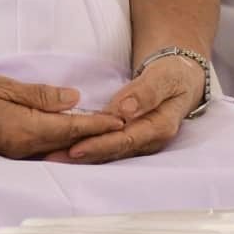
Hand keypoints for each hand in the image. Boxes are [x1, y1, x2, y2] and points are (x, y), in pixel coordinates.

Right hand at [0, 72, 124, 159]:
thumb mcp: (2, 85)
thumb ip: (39, 95)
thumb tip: (73, 99)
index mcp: (24, 130)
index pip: (71, 129)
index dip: (98, 124)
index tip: (122, 120)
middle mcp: (22, 149)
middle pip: (68, 145)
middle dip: (95, 137)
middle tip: (123, 128)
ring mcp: (13, 154)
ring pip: (55, 150)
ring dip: (80, 142)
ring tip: (104, 132)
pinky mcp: (5, 152)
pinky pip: (40, 150)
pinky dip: (60, 142)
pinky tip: (69, 135)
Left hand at [46, 54, 207, 164]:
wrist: (181, 78)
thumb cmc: (174, 74)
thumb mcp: (165, 77)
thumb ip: (147, 92)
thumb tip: (125, 111)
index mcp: (159, 127)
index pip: (125, 140)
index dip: (100, 144)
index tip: (75, 148)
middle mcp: (148, 140)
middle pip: (113, 151)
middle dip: (84, 155)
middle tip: (54, 158)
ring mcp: (139, 141)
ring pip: (108, 152)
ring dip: (82, 155)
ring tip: (53, 158)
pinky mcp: (129, 137)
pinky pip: (107, 144)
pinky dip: (88, 147)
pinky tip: (66, 149)